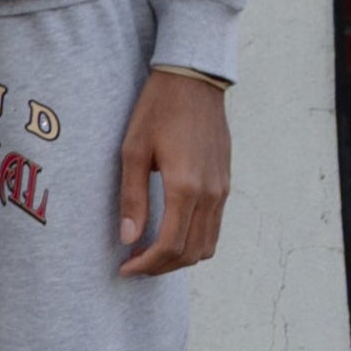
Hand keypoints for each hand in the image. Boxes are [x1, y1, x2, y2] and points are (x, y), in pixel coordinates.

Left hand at [117, 68, 230, 276]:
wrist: (194, 81)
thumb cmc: (158, 110)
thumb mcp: (133, 150)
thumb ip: (132, 197)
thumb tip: (128, 238)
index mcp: (186, 187)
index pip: (170, 246)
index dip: (146, 265)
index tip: (124, 269)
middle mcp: (210, 194)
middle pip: (191, 253)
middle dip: (161, 267)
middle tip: (133, 265)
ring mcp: (223, 190)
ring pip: (207, 245)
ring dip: (179, 258)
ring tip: (149, 253)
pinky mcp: (226, 183)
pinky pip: (214, 227)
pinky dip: (194, 241)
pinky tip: (170, 233)